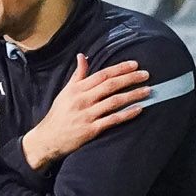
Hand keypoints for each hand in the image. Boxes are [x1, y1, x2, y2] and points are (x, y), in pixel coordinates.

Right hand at [19, 54, 149, 170]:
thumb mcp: (65, 92)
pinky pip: (112, 120)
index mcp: (77, 89)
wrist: (47, 139)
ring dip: (133, 95)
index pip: (102, 74)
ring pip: (114, 101)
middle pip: (110, 85)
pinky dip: (126, 114)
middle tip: (146, 75)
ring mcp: (87, 115)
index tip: (135, 65)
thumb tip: (82, 56)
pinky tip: (139, 109)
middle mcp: (83, 99)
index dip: (120, 68)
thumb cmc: (58, 115)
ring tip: (148, 91)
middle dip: (130, 79)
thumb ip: (78, 75)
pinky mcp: (91, 129)